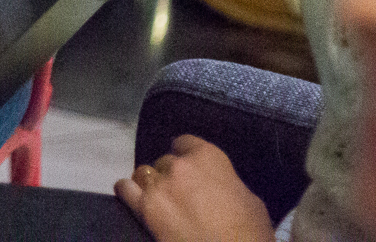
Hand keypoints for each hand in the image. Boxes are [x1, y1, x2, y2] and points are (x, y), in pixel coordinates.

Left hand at [116, 136, 275, 241]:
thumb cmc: (249, 234)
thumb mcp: (250, 201)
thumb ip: (227, 183)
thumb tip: (220, 186)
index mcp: (209, 158)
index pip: (186, 143)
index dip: (186, 156)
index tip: (189, 166)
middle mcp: (181, 166)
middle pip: (166, 162)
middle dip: (172, 176)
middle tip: (181, 194)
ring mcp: (160, 186)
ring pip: (144, 173)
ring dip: (151, 184)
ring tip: (159, 198)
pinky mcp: (145, 209)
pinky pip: (125, 190)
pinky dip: (127, 191)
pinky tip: (130, 195)